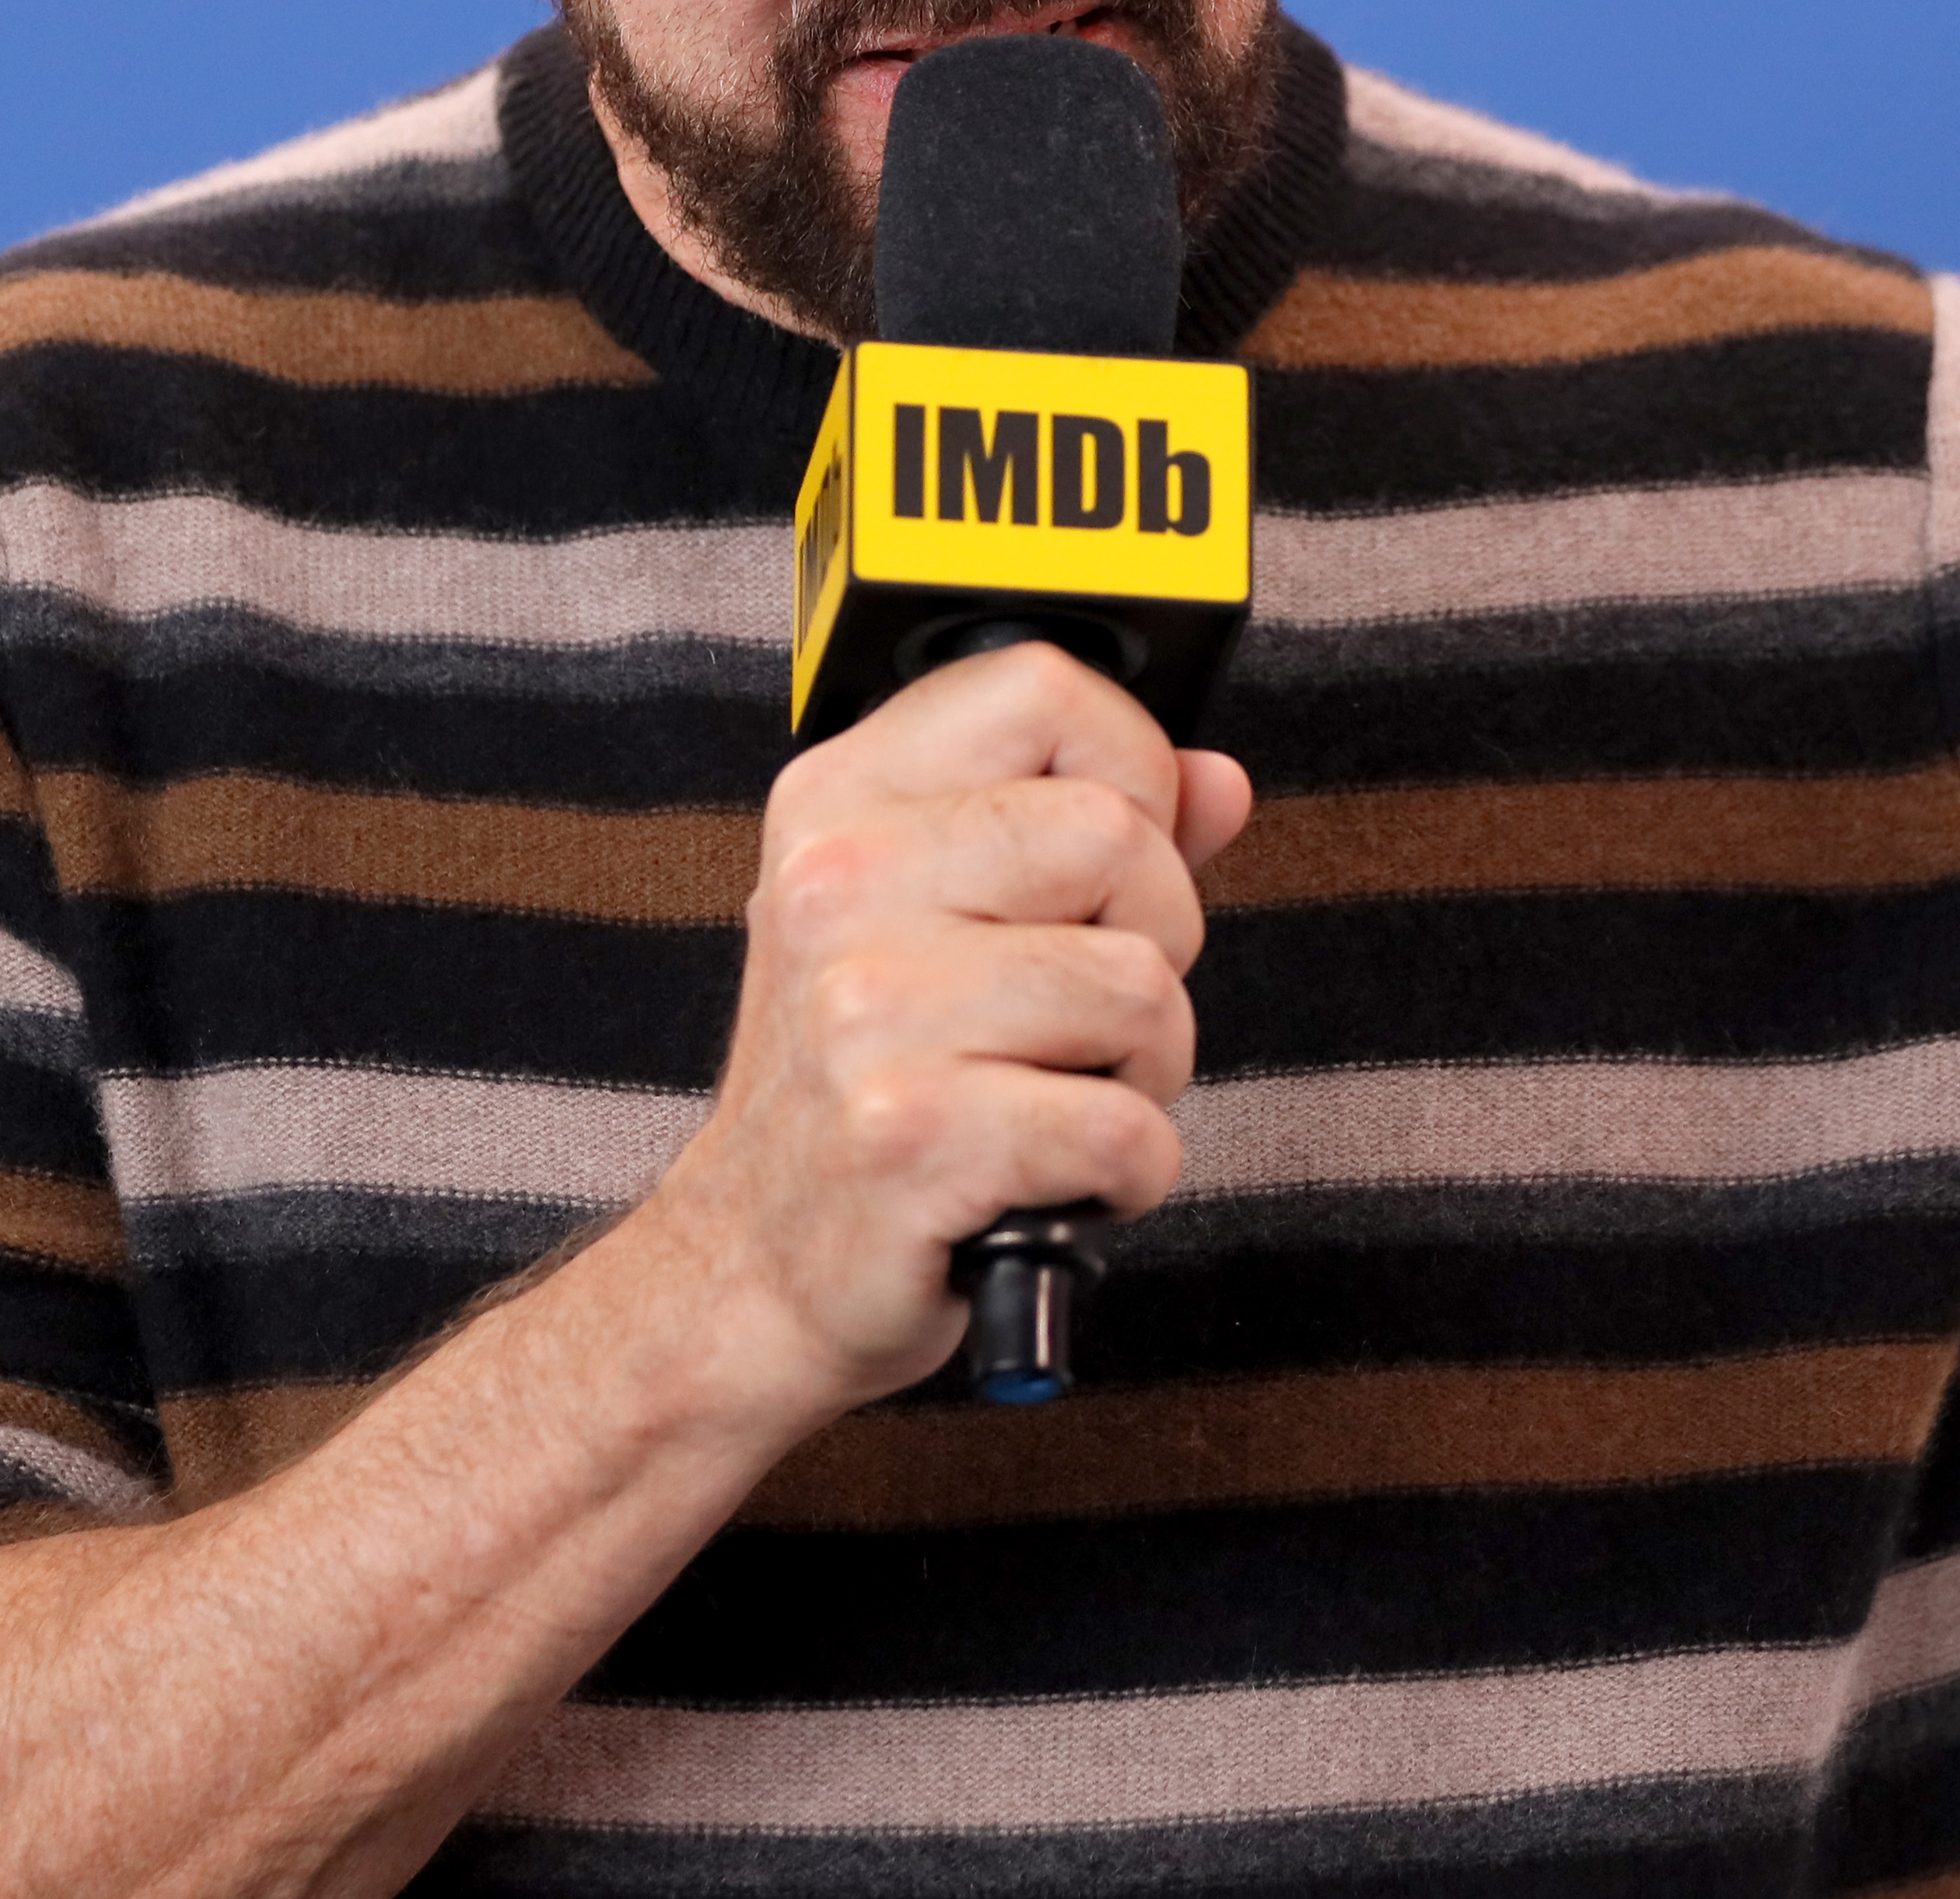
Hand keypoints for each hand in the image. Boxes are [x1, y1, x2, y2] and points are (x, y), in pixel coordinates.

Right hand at [641, 644, 1254, 1413]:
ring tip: (1056, 1097)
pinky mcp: (912, 1137)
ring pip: (1140, 986)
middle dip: (1154, 939)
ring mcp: (868, 1010)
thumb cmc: (853, 1092)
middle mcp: (840, 887)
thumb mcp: (935, 924)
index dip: (1130, 767)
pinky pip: (1127, 1128)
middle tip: (1080, 1015)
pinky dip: (1126, 1174)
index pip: (1046, 688)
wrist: (743, 1271)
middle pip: (1119, 835)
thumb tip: (1216, 781)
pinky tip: (1051, 1179)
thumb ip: (1080, 836)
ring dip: (1144, 1069)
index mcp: (841, 804)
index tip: (1115, 855)